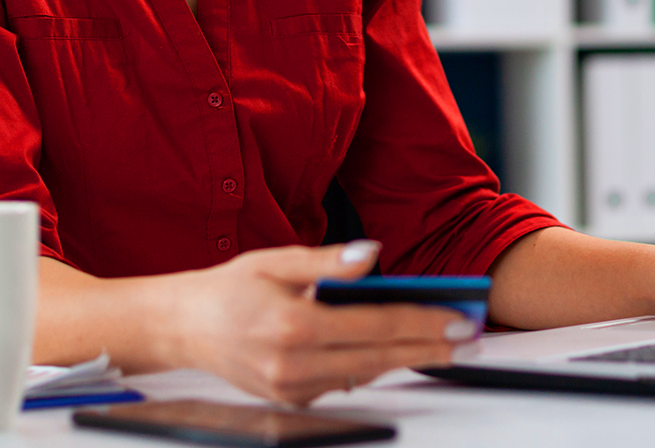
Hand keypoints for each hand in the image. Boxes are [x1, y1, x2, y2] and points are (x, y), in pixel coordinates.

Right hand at [162, 240, 477, 404]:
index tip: (459, 318)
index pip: (375, 327)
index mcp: (293, 326)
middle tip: (470, 337)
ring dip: (409, 356)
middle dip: (430, 346)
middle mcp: (294, 366)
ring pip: (367, 373)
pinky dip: (375, 363)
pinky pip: (345, 381)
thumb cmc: (231, 288)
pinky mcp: (292, 399)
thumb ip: (328, 261)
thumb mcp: (277, 260)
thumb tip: (372, 255)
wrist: (184, 327)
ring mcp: (293, 389)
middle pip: (380, 357)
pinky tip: (401, 349)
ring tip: (447, 341)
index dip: (422, 322)